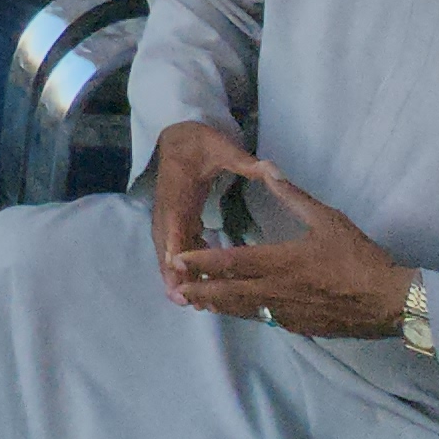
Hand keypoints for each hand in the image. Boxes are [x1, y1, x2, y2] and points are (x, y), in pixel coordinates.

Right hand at [149, 121, 264, 289]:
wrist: (177, 134)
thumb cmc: (200, 143)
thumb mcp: (223, 148)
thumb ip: (245, 162)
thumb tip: (270, 168)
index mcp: (178, 196)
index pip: (175, 229)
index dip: (177, 254)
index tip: (183, 276)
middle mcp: (168, 211)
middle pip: (168, 249)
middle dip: (175, 277)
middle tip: (188, 302)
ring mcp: (169, 217)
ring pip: (170, 253)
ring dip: (178, 277)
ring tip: (194, 304)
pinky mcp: (175, 221)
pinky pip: (177, 248)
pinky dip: (184, 268)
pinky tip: (201, 284)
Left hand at [167, 155, 415, 339]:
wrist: (390, 301)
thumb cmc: (359, 258)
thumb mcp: (327, 219)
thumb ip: (293, 196)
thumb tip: (270, 170)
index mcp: (281, 262)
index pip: (232, 262)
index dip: (203, 261)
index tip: (179, 260)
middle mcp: (278, 291)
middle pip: (229, 293)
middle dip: (200, 290)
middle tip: (176, 288)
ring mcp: (288, 313)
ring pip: (244, 310)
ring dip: (218, 306)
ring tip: (196, 302)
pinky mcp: (300, 327)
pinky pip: (265, 320)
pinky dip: (245, 314)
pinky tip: (237, 311)